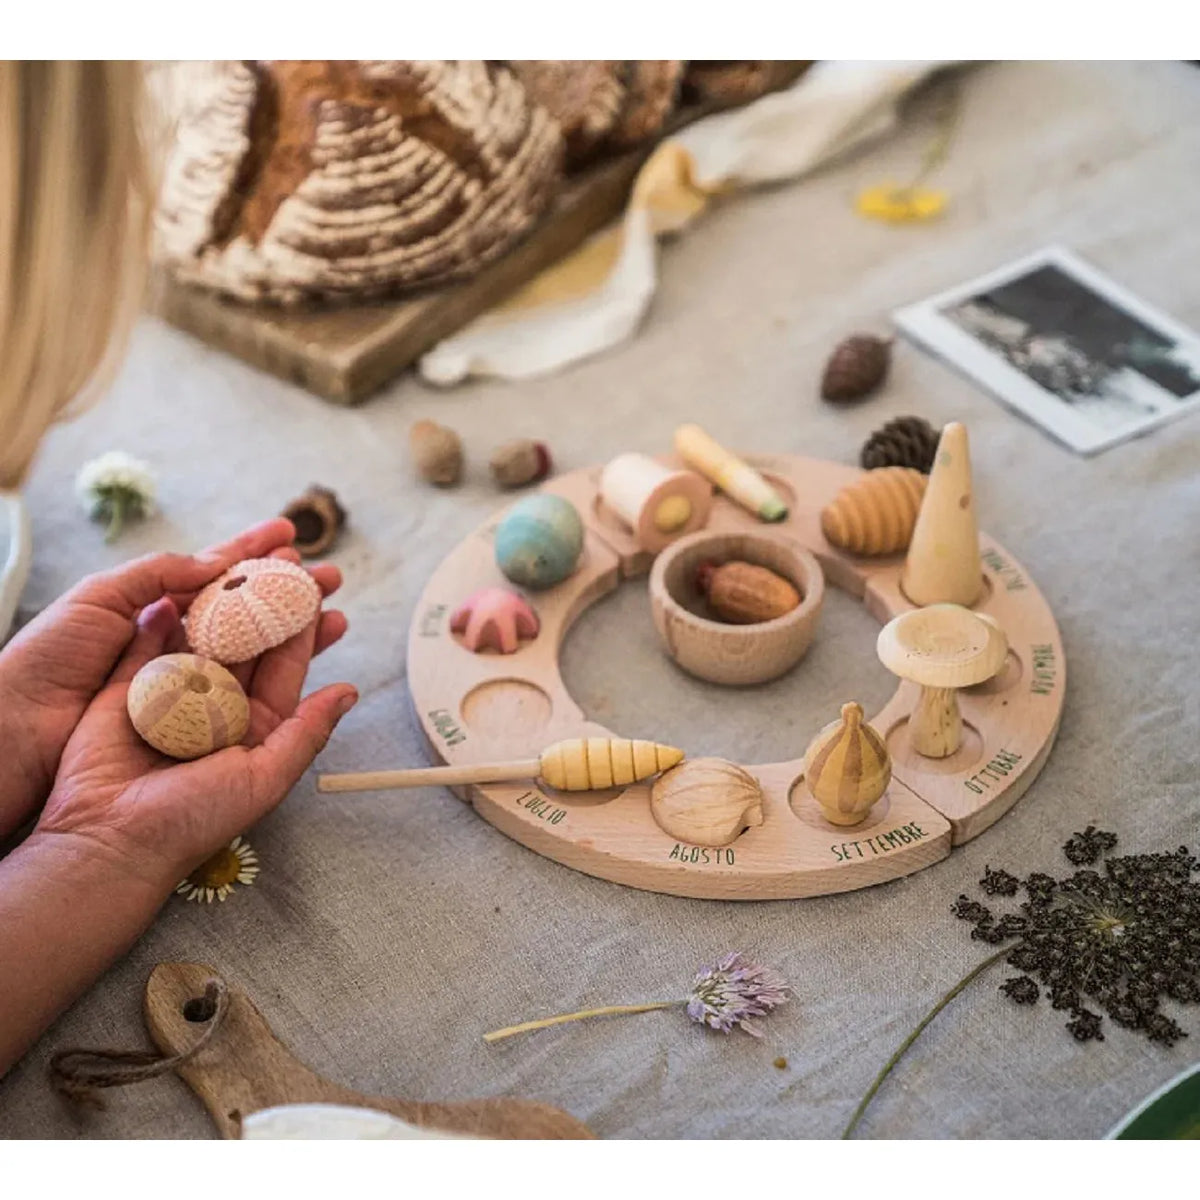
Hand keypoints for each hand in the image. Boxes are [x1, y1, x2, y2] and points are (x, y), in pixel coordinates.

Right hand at [34, 563, 356, 890]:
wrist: (113, 838)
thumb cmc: (194, 819)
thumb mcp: (266, 777)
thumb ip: (306, 732)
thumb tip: (349, 691)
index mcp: (254, 726)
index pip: (285, 667)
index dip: (304, 629)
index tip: (321, 591)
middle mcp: (217, 705)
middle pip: (249, 642)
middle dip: (268, 603)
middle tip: (289, 563)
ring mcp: (173, 692)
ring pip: (204, 633)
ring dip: (222, 598)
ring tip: (243, 559)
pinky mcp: (129, 685)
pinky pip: (150, 640)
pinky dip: (166, 611)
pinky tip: (185, 579)